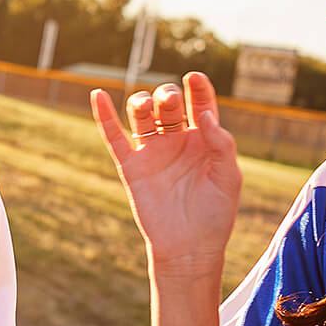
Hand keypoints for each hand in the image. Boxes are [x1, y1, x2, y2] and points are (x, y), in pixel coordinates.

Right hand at [95, 73, 242, 280]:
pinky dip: (103, 116)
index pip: (200, 104)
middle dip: (167, 95)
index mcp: (203, 140)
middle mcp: (176, 141)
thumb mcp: (228, 176)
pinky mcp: (131, 167)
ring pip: (141, 115)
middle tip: (169, 102)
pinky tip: (96, 94)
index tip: (195, 77)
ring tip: (146, 107)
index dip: (198, 87)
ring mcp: (152, 152)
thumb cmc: (215, 214)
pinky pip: (113, 138)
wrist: (189, 248)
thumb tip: (205, 114)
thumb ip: (221, 143)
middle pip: (167, 104)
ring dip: (142, 102)